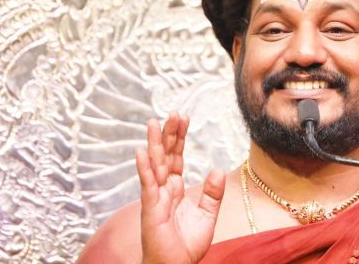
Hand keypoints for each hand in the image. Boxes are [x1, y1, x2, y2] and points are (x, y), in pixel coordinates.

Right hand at [136, 113, 225, 263]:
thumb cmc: (187, 245)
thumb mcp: (207, 215)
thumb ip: (212, 193)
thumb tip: (216, 168)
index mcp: (176, 189)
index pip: (177, 157)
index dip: (180, 138)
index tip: (183, 118)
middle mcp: (164, 189)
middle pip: (166, 155)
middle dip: (170, 134)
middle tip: (174, 112)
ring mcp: (155, 197)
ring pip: (155, 165)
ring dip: (155, 144)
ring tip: (154, 123)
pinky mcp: (150, 208)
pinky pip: (148, 184)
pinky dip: (144, 168)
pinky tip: (142, 151)